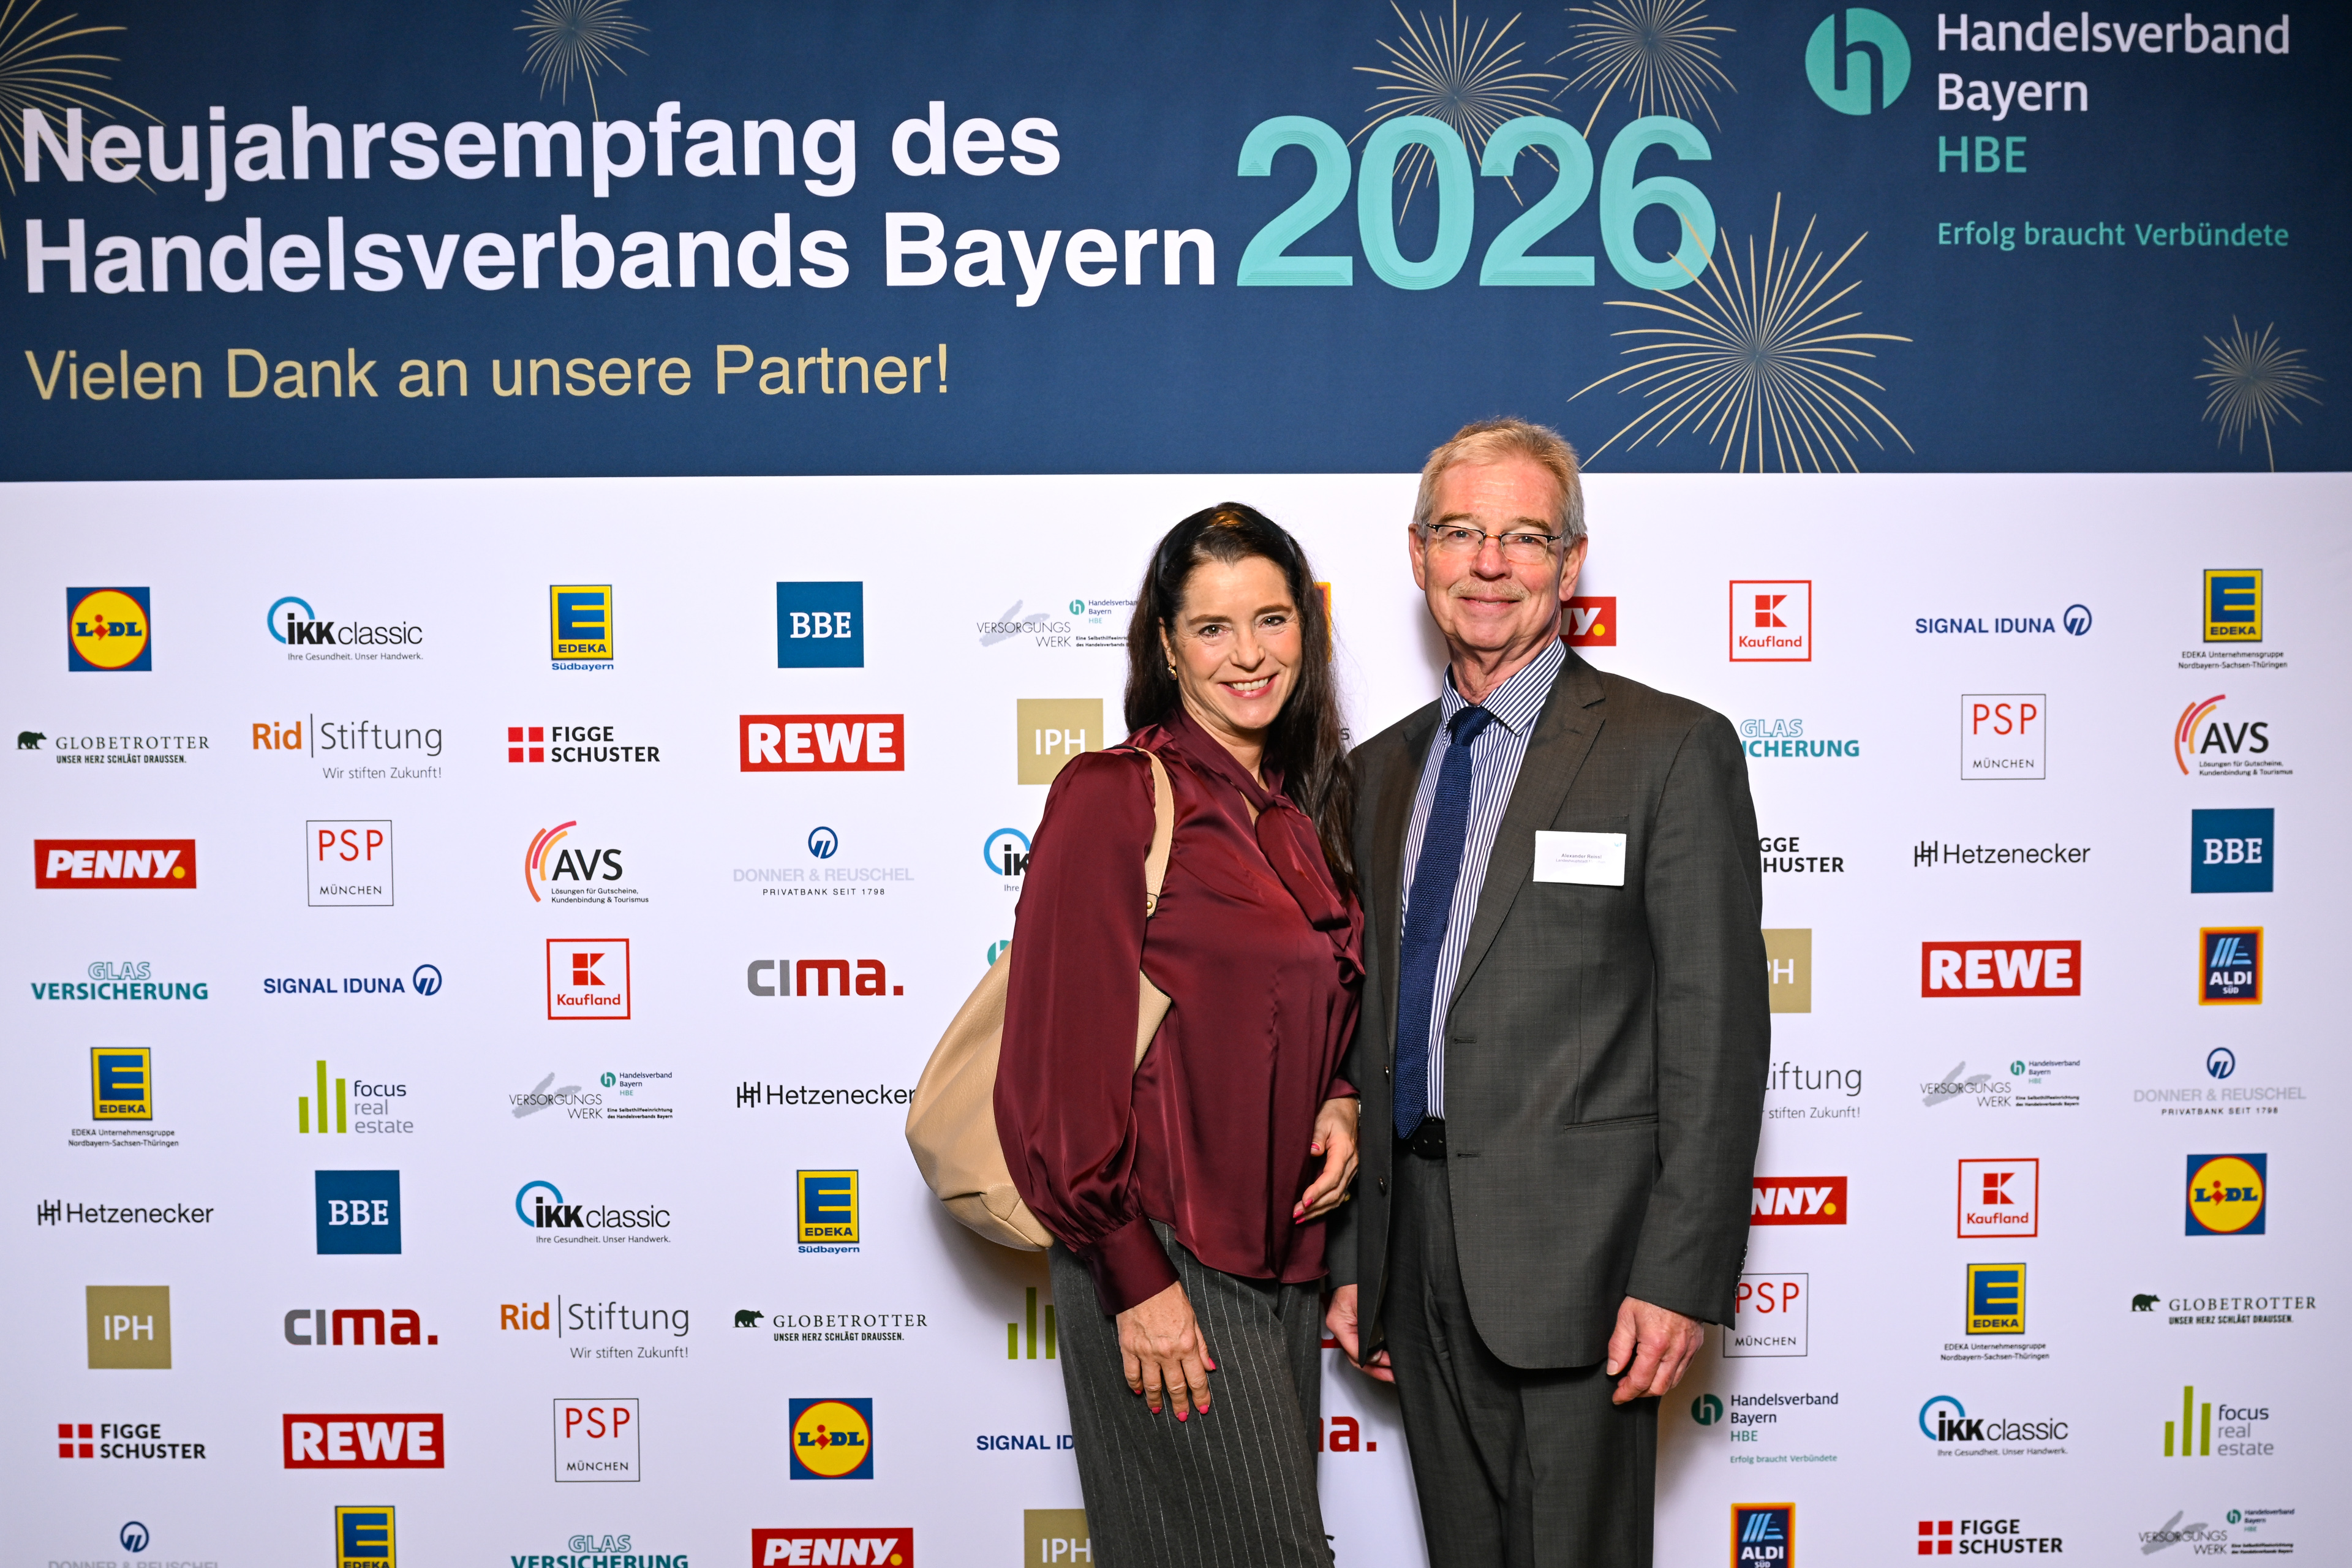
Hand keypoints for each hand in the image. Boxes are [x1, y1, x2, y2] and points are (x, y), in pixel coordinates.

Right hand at [1117, 1281, 1214, 1419]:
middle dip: (1181, 1405)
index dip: (1201, 1397)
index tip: (1202, 1408)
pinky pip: (1132, 1374)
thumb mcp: (1193, 1318)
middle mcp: (1168, 1352)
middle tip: (1183, 1416)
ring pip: (1153, 1385)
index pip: (1197, 1379)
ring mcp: (1146, 1351)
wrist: (1143, 1281)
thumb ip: (1201, 1345)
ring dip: (1157, 1401)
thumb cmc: (1170, 1296)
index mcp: (1187, 1344)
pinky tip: (1138, 1392)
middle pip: (1176, 1387)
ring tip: (1159, 1409)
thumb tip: (1210, 1367)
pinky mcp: (1128, 1347)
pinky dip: (1135, 1385)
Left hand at [1294, 1097, 1359, 1222]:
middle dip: (1316, 1206)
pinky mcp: (1347, 1173)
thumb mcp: (1323, 1120)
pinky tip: (1313, 1210)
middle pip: (1336, 1192)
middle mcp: (1351, 1164)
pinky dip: (1326, 1205)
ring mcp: (1351, 1170)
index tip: (1304, 1200)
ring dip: (1320, 1209)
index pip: (1332, 1176)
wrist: (1346, 1110)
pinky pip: (1339, 1194)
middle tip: (1296, 1214)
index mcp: (1345, 1151)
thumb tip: (1313, 1151)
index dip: (1318, 1191)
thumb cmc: (1333, 1114)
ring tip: (1301, 1217)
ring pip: (1338, 1197)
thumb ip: (1317, 1135)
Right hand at [1325, 1284, 1393, 1383]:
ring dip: (1376, 1363)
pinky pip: (1362, 1343)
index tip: (1388, 1366)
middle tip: (1392, 1376)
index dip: (1373, 1363)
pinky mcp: (1353, 1323)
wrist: (1358, 1267)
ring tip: (1391, 1371)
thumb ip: (1368, 1333)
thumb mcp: (1366, 1307)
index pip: (1355, 1354)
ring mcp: (1346, 1326)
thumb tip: (1374, 1355)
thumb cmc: (1359, 1280)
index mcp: (1339, 1325)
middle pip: (1356, 1358)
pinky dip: (1373, 1352)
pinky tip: (1385, 1356)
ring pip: (1359, 1352)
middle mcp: (1341, 1328)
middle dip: (1375, 1369)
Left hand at [1605, 1296, 1704, 1403]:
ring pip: (1672, 1383)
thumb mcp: (1626, 1316)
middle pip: (1658, 1388)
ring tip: (1639, 1380)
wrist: (1677, 1280)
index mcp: (1655, 1344)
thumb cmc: (1651, 1294)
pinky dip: (1668, 1377)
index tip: (1618, 1397)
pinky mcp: (1696, 1346)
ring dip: (1654, 1387)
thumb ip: (1619, 1346)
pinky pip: (1682, 1371)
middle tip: (1626, 1388)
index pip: (1640, 1381)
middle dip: (1640, 1393)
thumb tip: (1614, 1370)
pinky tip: (1656, 1370)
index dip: (1626, 1393)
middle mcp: (1675, 1351)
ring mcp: (1688, 1350)